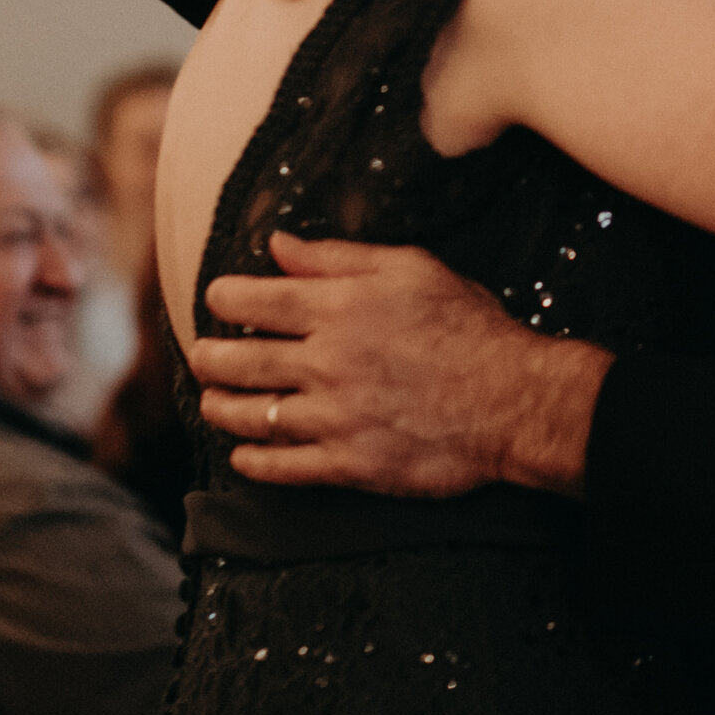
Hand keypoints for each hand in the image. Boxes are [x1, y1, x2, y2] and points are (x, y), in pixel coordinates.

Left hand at [191, 233, 612, 498]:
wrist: (513, 401)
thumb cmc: (469, 328)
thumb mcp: (411, 269)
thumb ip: (337, 258)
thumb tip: (278, 246)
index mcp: (339, 309)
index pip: (255, 302)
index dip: (225, 299)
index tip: (216, 299)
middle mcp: (327, 363)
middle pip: (241, 362)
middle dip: (210, 357)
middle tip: (201, 355)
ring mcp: (334, 418)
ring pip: (253, 416)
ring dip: (221, 408)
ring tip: (212, 402)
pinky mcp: (350, 465)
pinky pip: (283, 468)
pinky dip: (254, 462)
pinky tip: (243, 456)